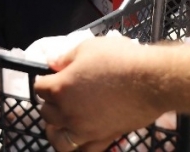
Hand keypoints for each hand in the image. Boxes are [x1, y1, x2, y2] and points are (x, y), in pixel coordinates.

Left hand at [35, 37, 161, 150]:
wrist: (150, 80)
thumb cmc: (119, 58)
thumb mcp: (88, 48)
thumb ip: (66, 57)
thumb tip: (53, 63)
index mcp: (61, 88)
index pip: (39, 87)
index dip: (44, 80)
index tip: (51, 77)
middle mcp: (68, 113)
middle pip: (46, 113)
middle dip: (50, 102)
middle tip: (59, 95)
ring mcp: (85, 130)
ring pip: (59, 140)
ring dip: (55, 131)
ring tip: (59, 124)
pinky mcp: (104, 139)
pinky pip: (85, 151)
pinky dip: (78, 147)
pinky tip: (79, 138)